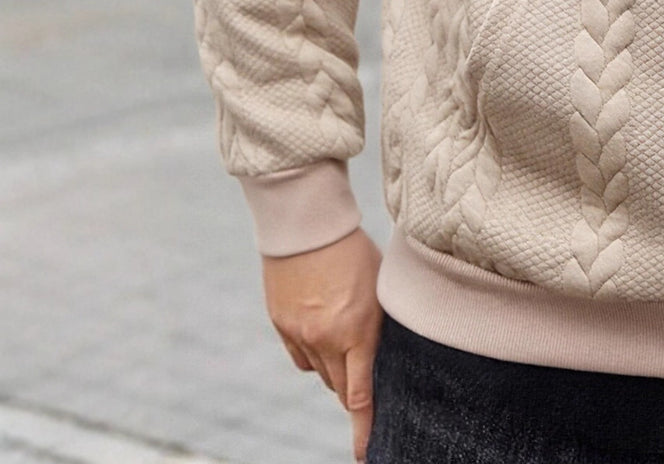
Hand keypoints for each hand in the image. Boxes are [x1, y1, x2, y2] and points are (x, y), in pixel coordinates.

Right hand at [262, 227, 383, 461]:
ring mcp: (298, 334)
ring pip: (320, 373)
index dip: (364, 427)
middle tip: (365, 381)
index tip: (367, 453)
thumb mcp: (380, 284)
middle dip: (353, 389)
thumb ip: (378, 322)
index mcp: (356, 330)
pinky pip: (300, 357)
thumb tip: (382, 350)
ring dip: (334, 369)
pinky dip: (313, 355)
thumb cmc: (354, 247)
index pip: (359, 394)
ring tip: (345, 341)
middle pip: (339, 387)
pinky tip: (322, 334)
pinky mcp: (280, 324)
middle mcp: (325, 339)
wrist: (306, 222)